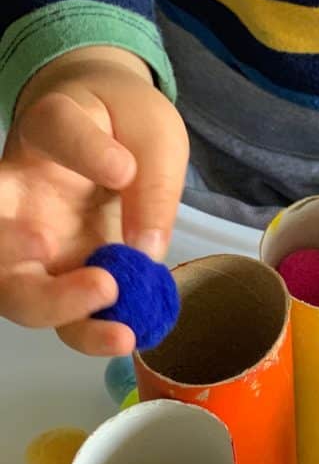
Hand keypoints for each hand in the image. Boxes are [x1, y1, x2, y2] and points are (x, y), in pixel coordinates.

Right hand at [0, 46, 187, 353]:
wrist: (113, 137)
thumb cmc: (127, 126)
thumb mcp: (157, 137)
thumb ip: (153, 185)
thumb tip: (145, 247)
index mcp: (49, 131)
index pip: (55, 128)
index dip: (83, 148)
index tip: (123, 167)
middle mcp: (23, 191)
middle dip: (38, 272)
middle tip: (102, 284)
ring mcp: (34, 239)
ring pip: (17, 290)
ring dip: (62, 314)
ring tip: (121, 332)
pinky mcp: (58, 272)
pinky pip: (62, 314)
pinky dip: (91, 332)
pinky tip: (130, 336)